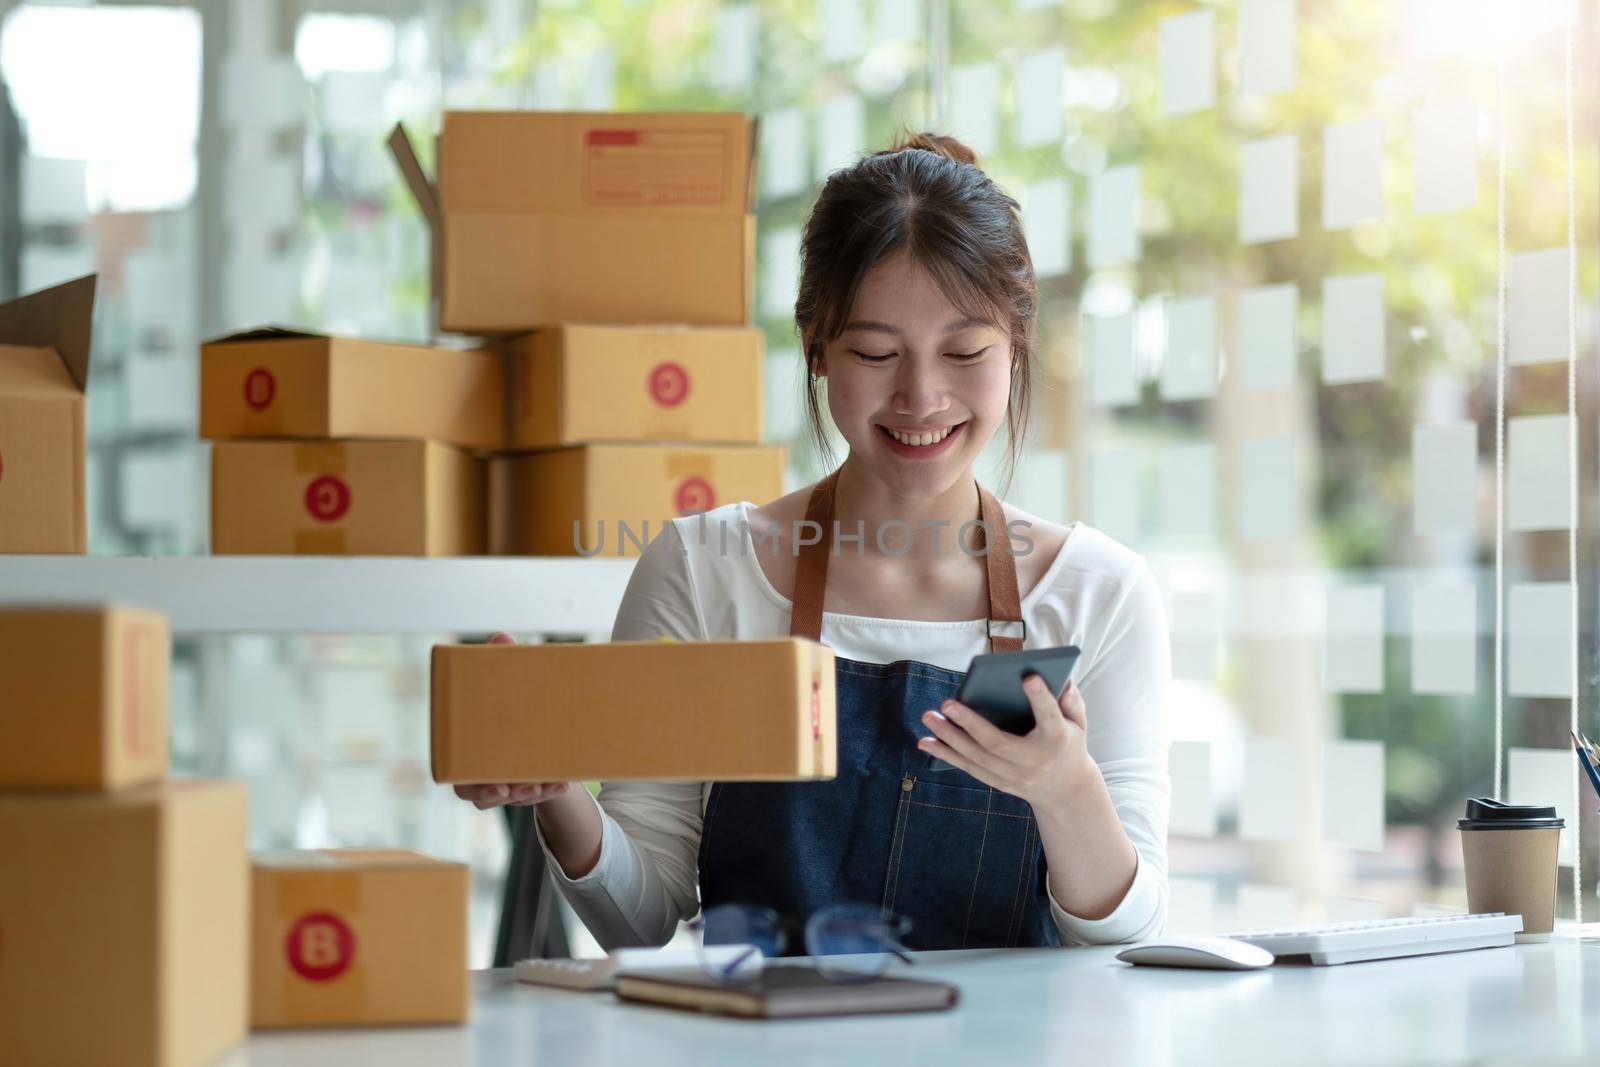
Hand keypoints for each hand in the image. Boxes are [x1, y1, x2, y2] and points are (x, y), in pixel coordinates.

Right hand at [452, 631, 574, 810]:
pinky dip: (551, 791)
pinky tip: (563, 782)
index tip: (485, 780)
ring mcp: (506, 782)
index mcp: (466, 747)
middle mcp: (480, 771)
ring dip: (526, 795)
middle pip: (479, 795)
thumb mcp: (509, 680)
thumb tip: (502, 638)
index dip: (470, 781)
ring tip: (543, 784)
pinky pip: (538, 797)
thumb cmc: (512, 697)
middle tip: (510, 788)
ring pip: (510, 799)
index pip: (456, 772)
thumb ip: (503, 662)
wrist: (540, 717)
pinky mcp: (530, 785)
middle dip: (494, 794)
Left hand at [915, 674, 1095, 815]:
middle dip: (970, 723)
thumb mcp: (1078, 723)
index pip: (1050, 717)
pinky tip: (926, 742)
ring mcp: (1014, 776)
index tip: (1028, 678)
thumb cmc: (1068, 744)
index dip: (1040, 699)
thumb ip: (1072, 701)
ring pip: (977, 758)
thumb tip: (1063, 678)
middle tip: (946, 703)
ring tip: (928, 718)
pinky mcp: (1000, 784)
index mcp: (1058, 739)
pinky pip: (970, 769)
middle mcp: (1033, 761)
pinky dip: (946, 755)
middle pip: (998, 743)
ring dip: (949, 738)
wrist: (1065, 791)